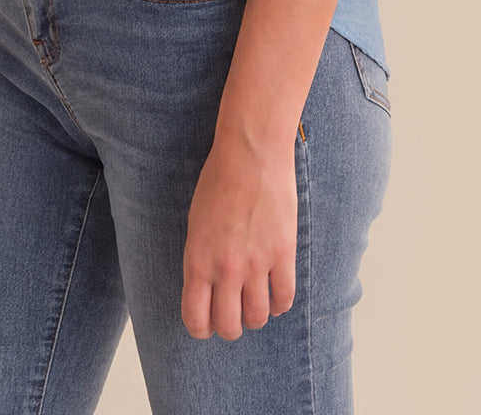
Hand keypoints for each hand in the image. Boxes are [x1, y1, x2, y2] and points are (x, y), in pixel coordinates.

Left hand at [181, 131, 298, 339]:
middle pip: (229, 326)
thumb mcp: (196, 223)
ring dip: (256, 317)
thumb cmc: (218, 181)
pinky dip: (280, 304)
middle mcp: (226, 268)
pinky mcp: (283, 253)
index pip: (196, 318)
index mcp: (197, 260)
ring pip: (258, 317)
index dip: (202, 328)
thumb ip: (200, 259)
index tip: (207, 324)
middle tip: (233, 316)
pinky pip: (285, 298)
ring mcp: (256, 263)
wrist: (250, 153)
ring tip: (255, 304)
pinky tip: (276, 296)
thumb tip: (208, 289)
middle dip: (230, 327)